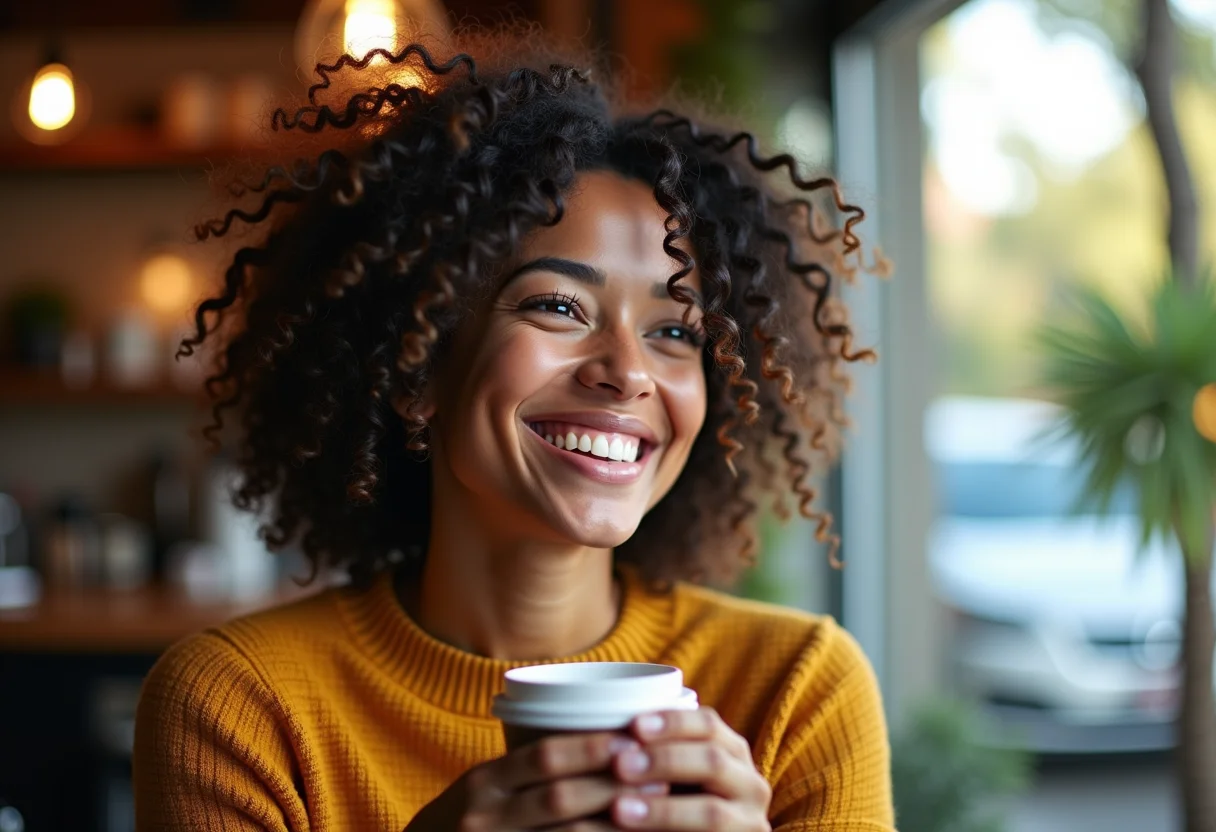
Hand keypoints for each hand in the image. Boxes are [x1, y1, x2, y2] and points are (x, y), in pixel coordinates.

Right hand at [404, 731, 667, 831]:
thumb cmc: (470, 819)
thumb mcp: (486, 786)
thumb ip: (529, 767)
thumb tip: (604, 737)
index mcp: (484, 782)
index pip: (543, 757)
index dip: (592, 748)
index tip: (635, 741)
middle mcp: (485, 815)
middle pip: (560, 798)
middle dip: (613, 786)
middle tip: (660, 778)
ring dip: (614, 826)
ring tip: (656, 814)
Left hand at [609, 707, 771, 830]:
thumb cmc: (677, 801)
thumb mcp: (674, 773)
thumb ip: (653, 752)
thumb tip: (602, 728)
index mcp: (732, 753)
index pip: (708, 724)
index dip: (672, 722)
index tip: (633, 724)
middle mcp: (750, 784)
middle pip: (713, 761)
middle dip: (664, 760)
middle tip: (619, 765)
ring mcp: (749, 822)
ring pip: (712, 812)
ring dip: (662, 810)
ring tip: (619, 808)